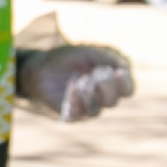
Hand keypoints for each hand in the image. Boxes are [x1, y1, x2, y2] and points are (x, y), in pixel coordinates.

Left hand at [17, 42, 135, 122]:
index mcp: (110, 83)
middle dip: (107, 87)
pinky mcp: (70, 114)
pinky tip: (72, 86)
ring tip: (82, 78)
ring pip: (97, 109)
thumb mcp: (88, 52)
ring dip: (91, 94)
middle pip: (113, 101)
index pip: (127, 90)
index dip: (126, 83)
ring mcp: (85, 108)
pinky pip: (77, 113)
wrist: (39, 67)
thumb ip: (107, 58)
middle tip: (98, 74)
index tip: (119, 72)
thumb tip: (125, 66)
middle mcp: (100, 98)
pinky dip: (76, 99)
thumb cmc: (67, 58)